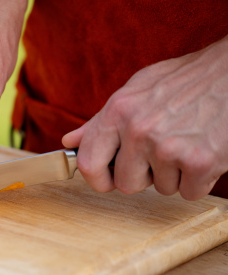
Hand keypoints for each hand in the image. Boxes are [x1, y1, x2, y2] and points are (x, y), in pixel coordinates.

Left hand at [63, 35, 227, 200]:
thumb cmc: (184, 81)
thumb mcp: (135, 91)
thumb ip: (100, 121)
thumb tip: (70, 142)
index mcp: (118, 111)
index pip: (88, 164)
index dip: (98, 179)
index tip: (107, 179)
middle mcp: (139, 129)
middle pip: (126, 185)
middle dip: (144, 176)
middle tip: (161, 152)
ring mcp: (168, 147)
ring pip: (161, 189)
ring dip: (174, 175)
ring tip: (187, 143)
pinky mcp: (200, 162)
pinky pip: (189, 193)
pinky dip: (199, 180)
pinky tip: (204, 152)